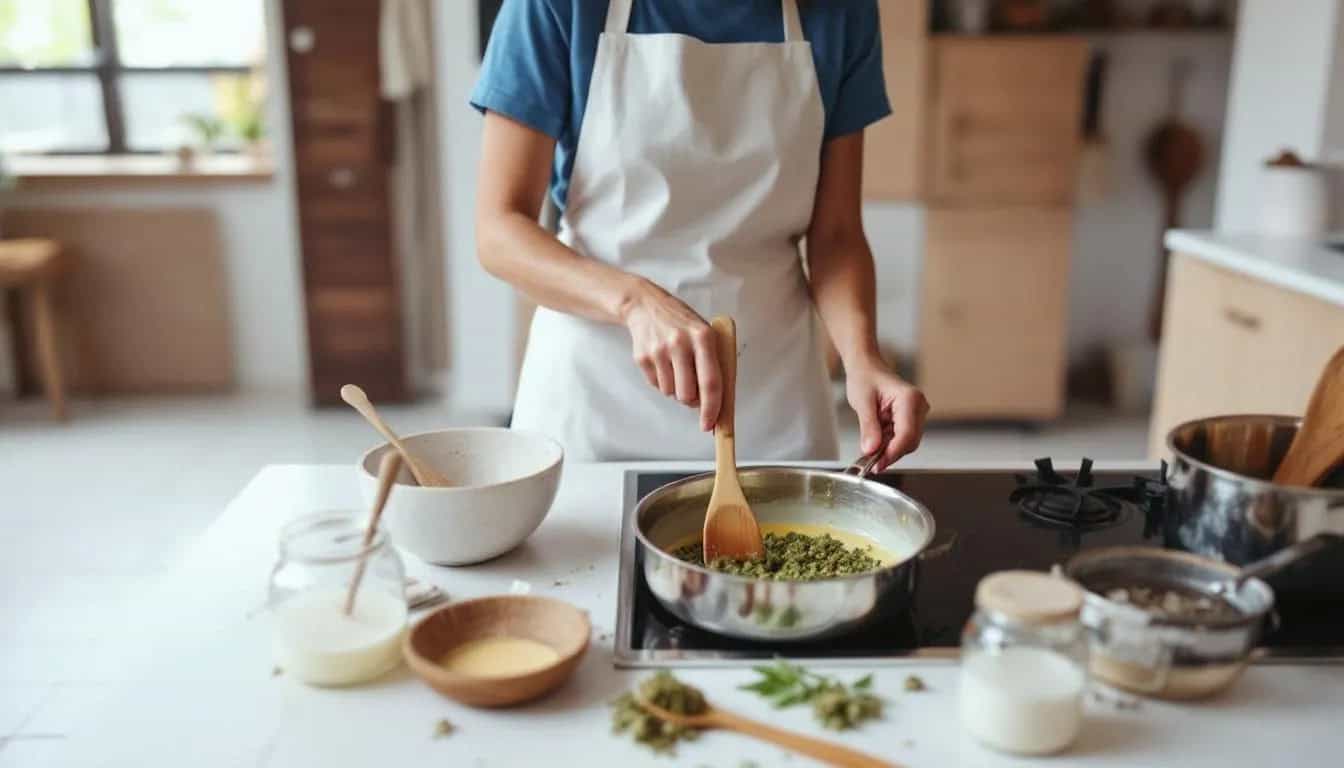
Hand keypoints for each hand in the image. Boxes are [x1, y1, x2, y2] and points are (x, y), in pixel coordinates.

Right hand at [622, 281, 721, 430]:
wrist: (646, 306)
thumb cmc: (682, 324)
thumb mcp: (705, 333)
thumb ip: (713, 364)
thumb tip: (716, 403)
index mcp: (703, 338)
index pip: (710, 382)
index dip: (712, 408)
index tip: (710, 424)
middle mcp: (680, 344)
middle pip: (687, 395)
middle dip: (691, 401)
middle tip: (693, 392)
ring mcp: (659, 351)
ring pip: (670, 393)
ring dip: (676, 389)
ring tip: (676, 368)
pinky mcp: (642, 357)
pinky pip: (656, 386)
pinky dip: (663, 382)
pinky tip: (664, 364)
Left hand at [845, 360, 928, 471]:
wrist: (866, 368)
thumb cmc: (865, 378)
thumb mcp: (862, 402)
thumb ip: (868, 427)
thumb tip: (871, 450)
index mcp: (910, 399)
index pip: (907, 434)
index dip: (892, 453)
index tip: (877, 465)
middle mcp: (918, 406)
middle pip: (909, 442)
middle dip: (889, 453)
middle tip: (868, 462)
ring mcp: (917, 414)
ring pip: (906, 443)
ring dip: (888, 449)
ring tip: (869, 444)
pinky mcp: (911, 420)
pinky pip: (902, 439)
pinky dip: (888, 443)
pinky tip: (875, 439)